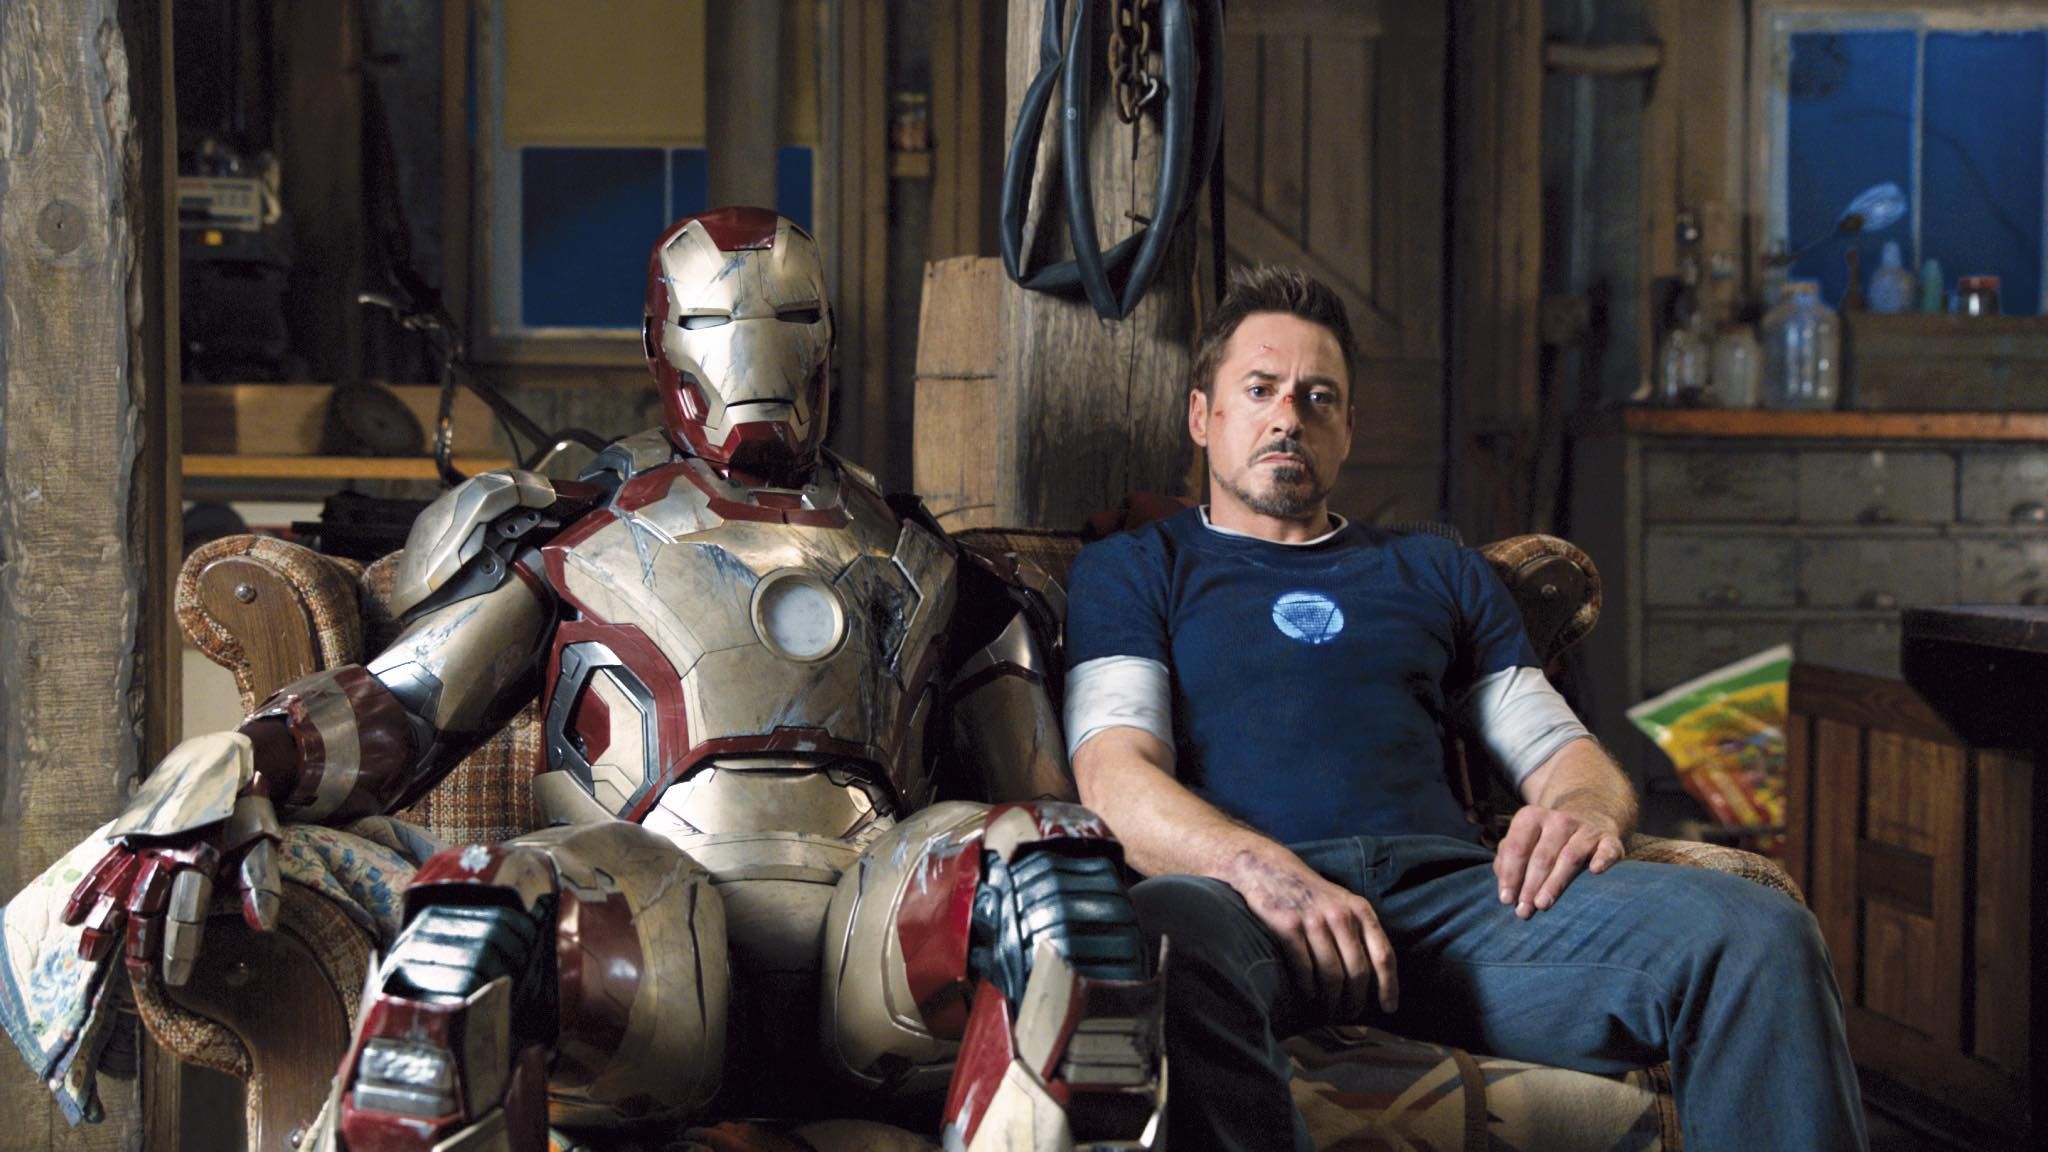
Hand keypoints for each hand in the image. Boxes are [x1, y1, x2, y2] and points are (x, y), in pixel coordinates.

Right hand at [61, 794, 281, 984]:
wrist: (221, 759)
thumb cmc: (244, 812)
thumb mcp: (260, 841)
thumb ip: (260, 884)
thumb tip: (263, 927)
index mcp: (201, 858)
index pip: (187, 911)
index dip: (180, 945)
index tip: (174, 978)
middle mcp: (166, 853)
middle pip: (147, 906)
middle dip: (139, 943)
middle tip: (136, 979)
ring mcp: (142, 844)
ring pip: (117, 888)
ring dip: (102, 923)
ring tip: (87, 957)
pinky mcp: (128, 835)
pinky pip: (103, 865)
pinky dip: (85, 889)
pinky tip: (68, 916)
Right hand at [1224, 849, 1397, 1019]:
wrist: (1267, 868)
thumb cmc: (1309, 893)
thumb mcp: (1342, 903)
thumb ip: (1359, 931)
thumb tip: (1374, 976)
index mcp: (1360, 910)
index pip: (1383, 955)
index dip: (1389, 986)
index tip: (1389, 1009)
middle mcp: (1340, 915)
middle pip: (1358, 971)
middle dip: (1355, 1000)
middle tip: (1349, 1015)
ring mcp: (1314, 920)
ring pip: (1332, 974)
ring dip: (1332, 1000)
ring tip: (1329, 1012)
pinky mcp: (1288, 926)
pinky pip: (1303, 968)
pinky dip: (1308, 988)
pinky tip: (1307, 997)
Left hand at [1493, 804, 1624, 918]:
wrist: (1589, 819)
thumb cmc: (1547, 841)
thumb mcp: (1524, 843)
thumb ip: (1508, 861)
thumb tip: (1506, 887)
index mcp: (1532, 817)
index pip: (1517, 847)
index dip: (1510, 875)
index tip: (1506, 900)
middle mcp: (1559, 820)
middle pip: (1542, 856)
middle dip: (1530, 885)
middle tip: (1524, 911)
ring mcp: (1586, 829)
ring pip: (1570, 857)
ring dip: (1555, 882)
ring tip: (1543, 904)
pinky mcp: (1610, 840)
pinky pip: (1607, 849)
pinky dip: (1602, 859)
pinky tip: (1595, 871)